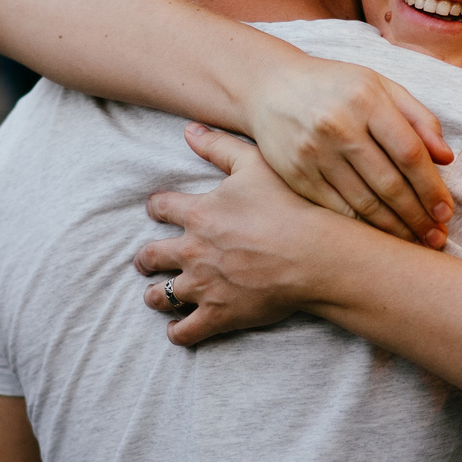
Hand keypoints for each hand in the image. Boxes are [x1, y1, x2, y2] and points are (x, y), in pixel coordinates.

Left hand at [135, 124, 357, 344]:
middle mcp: (192, 251)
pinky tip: (178, 329)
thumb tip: (189, 130)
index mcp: (198, 214)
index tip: (158, 211)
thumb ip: (219, 146)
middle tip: (147, 260)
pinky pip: (184, 331)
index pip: (159, 208)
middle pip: (150, 256)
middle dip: (146, 258)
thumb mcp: (255, 164)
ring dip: (156, 295)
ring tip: (157, 295)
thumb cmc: (289, 207)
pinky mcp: (218, 315)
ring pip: (160, 295)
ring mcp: (203, 286)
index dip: (157, 208)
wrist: (314, 256)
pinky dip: (177, 331)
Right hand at [245, 60, 453, 247]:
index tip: (446, 212)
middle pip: (388, 183)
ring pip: (363, 203)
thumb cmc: (337, 87)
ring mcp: (313, 153)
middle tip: (437, 238)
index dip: (432, 187)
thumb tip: (446, 159)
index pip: (409, 152)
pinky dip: (362, 227)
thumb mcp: (380, 87)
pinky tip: (379, 237)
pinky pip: (335, 209)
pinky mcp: (295, 174)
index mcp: (366, 100)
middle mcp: (338, 126)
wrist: (270, 87)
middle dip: (417, 216)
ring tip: (415, 242)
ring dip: (394, 228)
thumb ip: (418, 118)